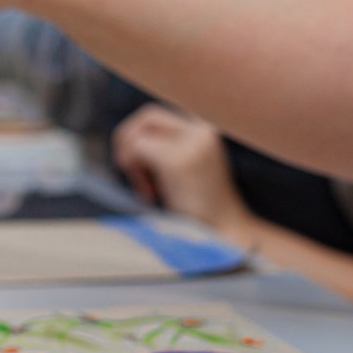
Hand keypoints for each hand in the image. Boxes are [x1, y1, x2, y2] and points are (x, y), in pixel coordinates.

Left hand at [112, 104, 249, 235]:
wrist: (223, 236)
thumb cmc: (199, 209)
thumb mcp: (186, 166)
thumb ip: (167, 145)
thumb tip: (128, 133)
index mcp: (206, 130)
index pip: (160, 115)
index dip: (143, 137)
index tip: (146, 169)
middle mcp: (202, 130)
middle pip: (148, 116)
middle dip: (130, 141)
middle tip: (134, 173)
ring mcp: (192, 144)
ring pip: (140, 130)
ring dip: (130, 156)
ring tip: (146, 187)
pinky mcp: (178, 162)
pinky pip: (138, 148)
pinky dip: (132, 167)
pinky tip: (148, 194)